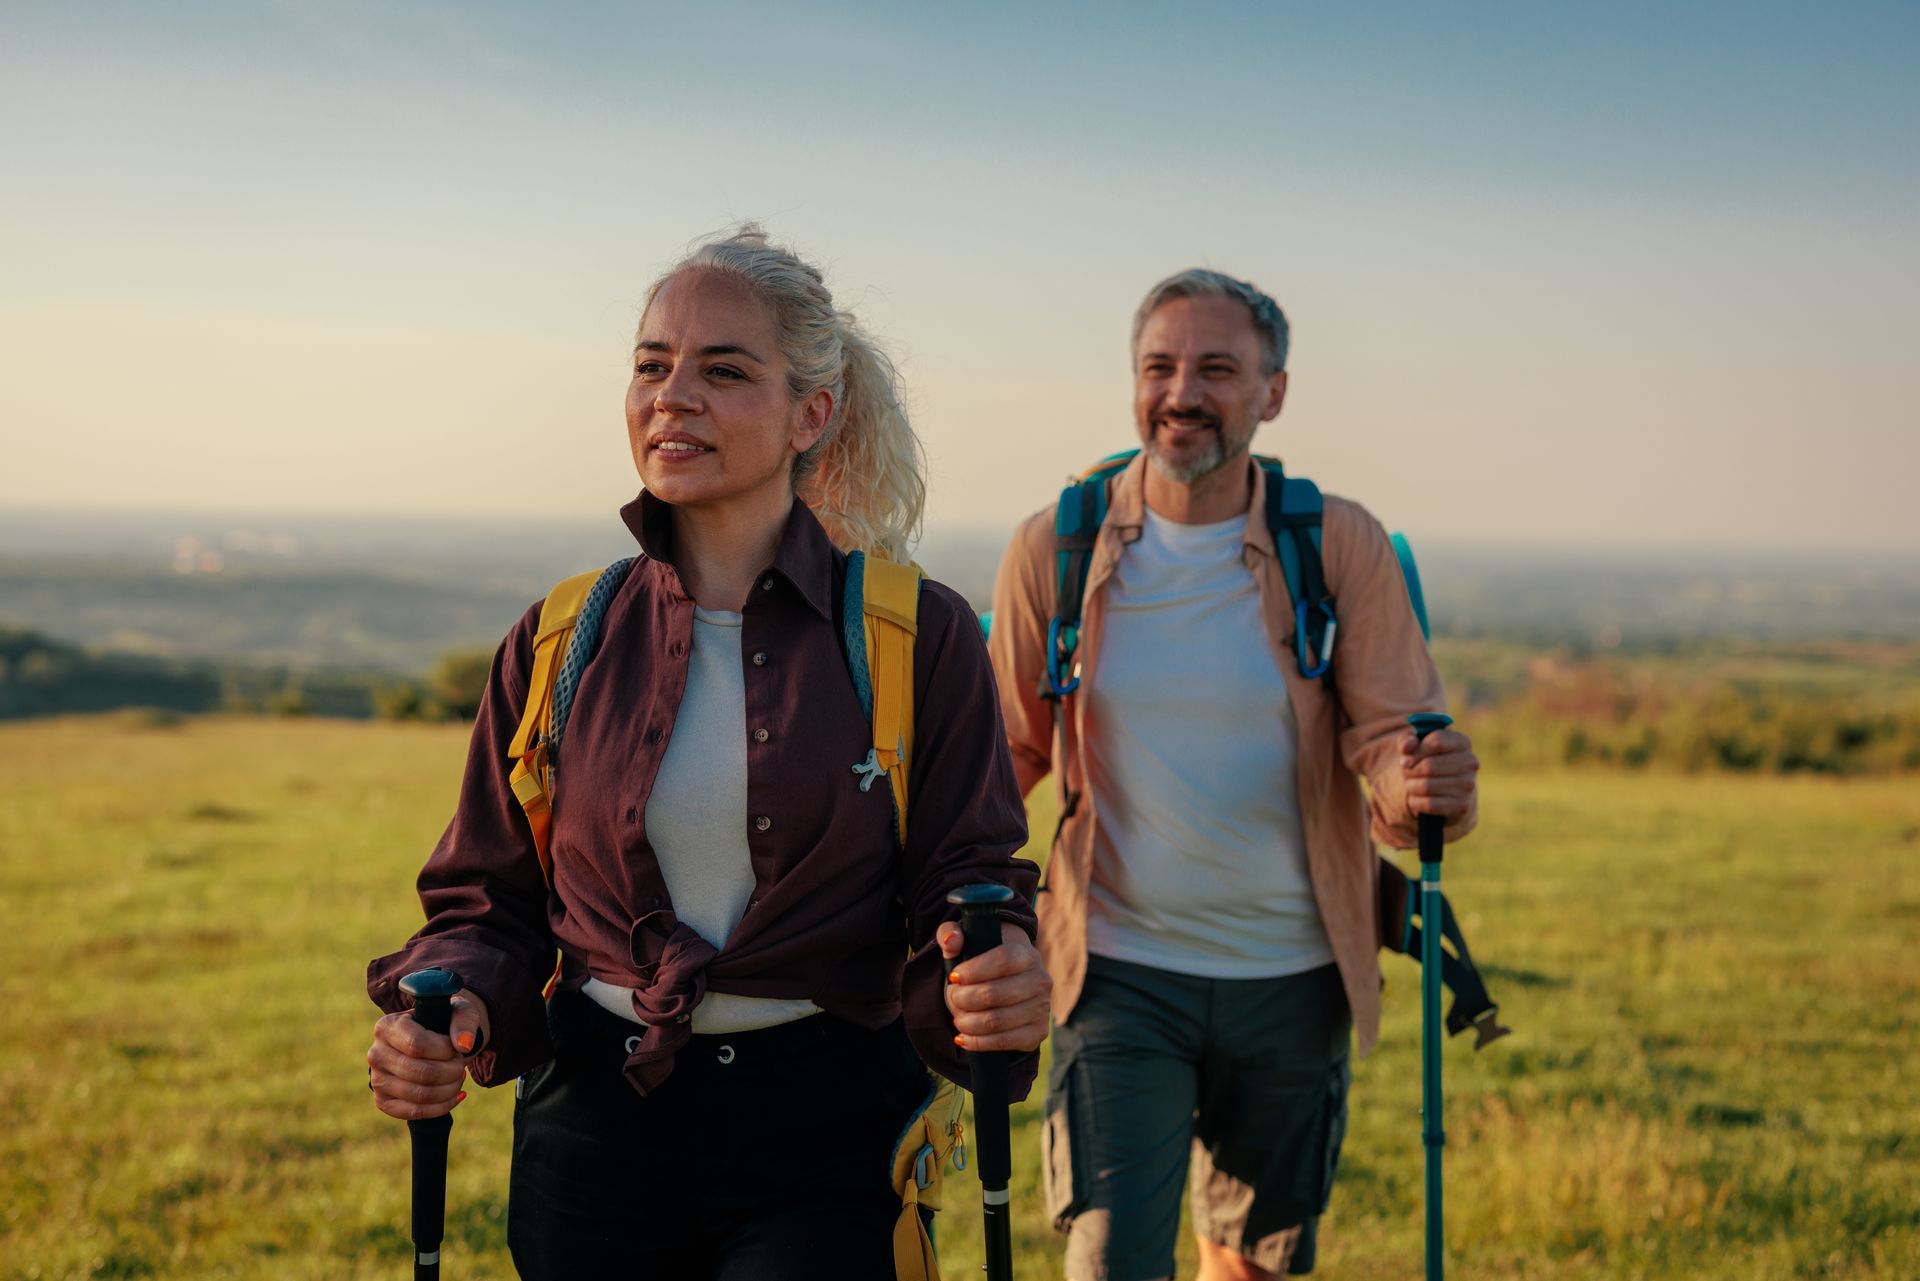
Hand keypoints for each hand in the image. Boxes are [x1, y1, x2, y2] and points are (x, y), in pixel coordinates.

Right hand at [366, 991, 490, 1119]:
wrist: (432, 1040)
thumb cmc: (445, 1022)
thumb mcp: (458, 1012)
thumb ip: (464, 1022)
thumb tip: (464, 1045)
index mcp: (387, 1026)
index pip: (417, 1045)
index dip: (445, 1051)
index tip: (458, 1048)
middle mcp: (376, 1054)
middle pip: (420, 1073)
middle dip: (451, 1072)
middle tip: (460, 1064)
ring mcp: (377, 1080)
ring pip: (419, 1094)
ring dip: (449, 1089)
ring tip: (458, 1077)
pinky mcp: (383, 1102)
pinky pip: (414, 1112)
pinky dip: (441, 1107)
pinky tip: (455, 1096)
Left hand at [938, 920, 1050, 1053]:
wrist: (1008, 986)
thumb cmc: (983, 963)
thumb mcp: (967, 944)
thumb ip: (952, 935)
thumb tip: (951, 941)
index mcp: (1026, 954)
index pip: (1002, 961)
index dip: (974, 971)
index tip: (954, 976)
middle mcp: (1040, 980)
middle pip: (994, 994)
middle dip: (963, 999)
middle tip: (953, 998)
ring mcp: (1042, 1008)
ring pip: (996, 1021)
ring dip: (968, 1022)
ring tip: (957, 1018)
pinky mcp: (1038, 1032)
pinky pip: (1005, 1042)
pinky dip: (979, 1042)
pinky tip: (964, 1037)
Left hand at [1399, 727, 1478, 833]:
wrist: (1445, 790)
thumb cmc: (1428, 760)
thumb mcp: (1415, 745)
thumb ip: (1407, 740)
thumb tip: (1406, 748)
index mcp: (1462, 742)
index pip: (1436, 741)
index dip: (1416, 751)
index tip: (1406, 758)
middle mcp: (1470, 762)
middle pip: (1429, 766)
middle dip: (1410, 771)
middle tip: (1406, 773)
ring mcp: (1468, 785)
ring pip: (1426, 786)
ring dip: (1411, 786)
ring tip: (1411, 784)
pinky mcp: (1462, 805)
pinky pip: (1430, 804)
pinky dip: (1416, 801)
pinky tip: (1416, 797)